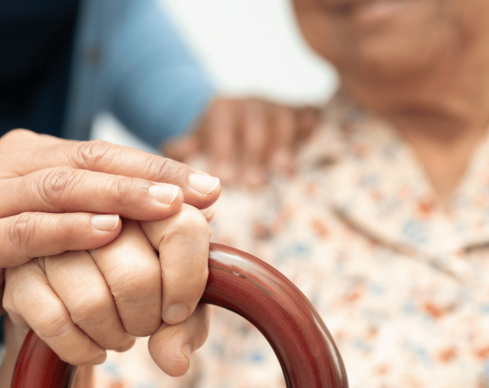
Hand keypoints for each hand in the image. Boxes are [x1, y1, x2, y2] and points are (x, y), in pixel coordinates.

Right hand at [0, 129, 220, 344]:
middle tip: (197, 193)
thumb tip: (184, 214)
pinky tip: (107, 232)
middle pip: (85, 162)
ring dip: (116, 197)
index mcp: (30, 155)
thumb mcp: (56, 229)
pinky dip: (69, 230)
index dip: (157, 166)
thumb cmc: (7, 261)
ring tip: (166, 206)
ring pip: (57, 189)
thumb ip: (102, 214)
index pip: (101, 152)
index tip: (210, 187)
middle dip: (147, 177)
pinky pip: (25, 231)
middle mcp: (5, 166)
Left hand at [164, 96, 318, 188]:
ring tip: (282, 172)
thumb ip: (181, 149)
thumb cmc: (209, 141)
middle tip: (252, 185)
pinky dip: (312, 129)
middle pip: (255, 124)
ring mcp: (275, 105)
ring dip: (284, 145)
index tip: (226, 179)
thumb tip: (175, 149)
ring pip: (284, 119)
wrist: (230, 118)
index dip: (225, 151)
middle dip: (254, 154)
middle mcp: (249, 102)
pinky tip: (313, 149)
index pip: (223, 127)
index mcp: (221, 108)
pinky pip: (309, 115)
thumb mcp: (191, 142)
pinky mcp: (297, 111)